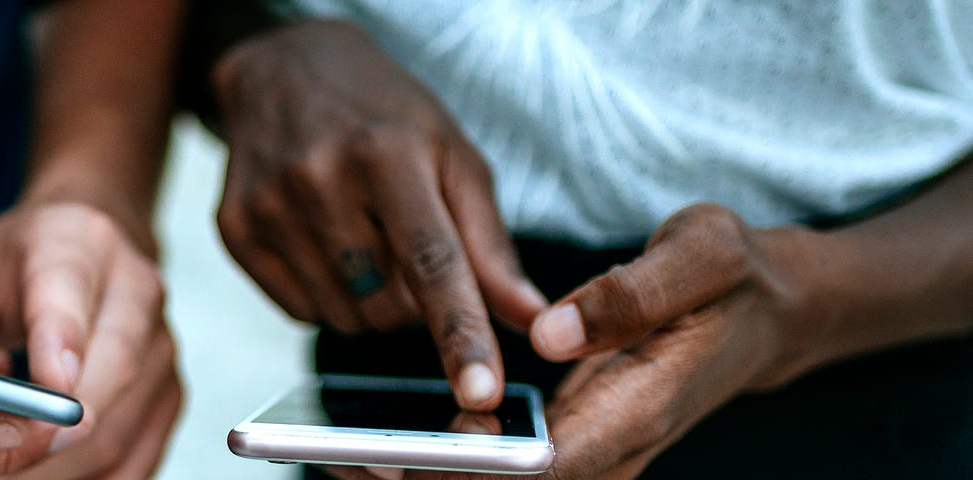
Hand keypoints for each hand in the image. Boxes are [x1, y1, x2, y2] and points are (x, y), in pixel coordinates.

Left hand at [0, 203, 180, 478]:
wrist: (94, 244)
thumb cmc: (24, 262)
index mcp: (80, 245)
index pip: (71, 296)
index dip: (58, 344)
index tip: (43, 389)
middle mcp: (137, 293)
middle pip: (108, 375)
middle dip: (49, 431)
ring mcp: (164, 348)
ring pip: (119, 429)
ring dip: (58, 469)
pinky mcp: (170, 395)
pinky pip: (134, 459)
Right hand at [211, 19, 544, 409]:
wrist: (283, 71)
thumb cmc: (384, 116)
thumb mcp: (452, 156)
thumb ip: (490, 244)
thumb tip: (531, 319)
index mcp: (386, 154)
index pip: (432, 265)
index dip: (460, 334)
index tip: (481, 392)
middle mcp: (319, 180)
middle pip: (389, 305)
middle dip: (414, 300)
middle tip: (407, 243)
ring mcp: (268, 208)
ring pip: (345, 319)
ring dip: (372, 302)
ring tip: (366, 238)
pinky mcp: (235, 232)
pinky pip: (301, 312)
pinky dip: (328, 297)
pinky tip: (326, 243)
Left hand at [326, 204, 843, 479]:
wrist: (762, 308)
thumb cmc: (730, 277)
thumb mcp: (701, 253)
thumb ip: (630, 293)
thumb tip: (550, 334)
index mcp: (638, 408)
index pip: (548, 467)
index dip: (473, 469)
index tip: (406, 456)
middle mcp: (611, 448)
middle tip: (350, 457)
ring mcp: (591, 453)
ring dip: (429, 477)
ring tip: (346, 456)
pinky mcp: (571, 444)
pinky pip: (503, 472)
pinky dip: (446, 463)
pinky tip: (387, 446)